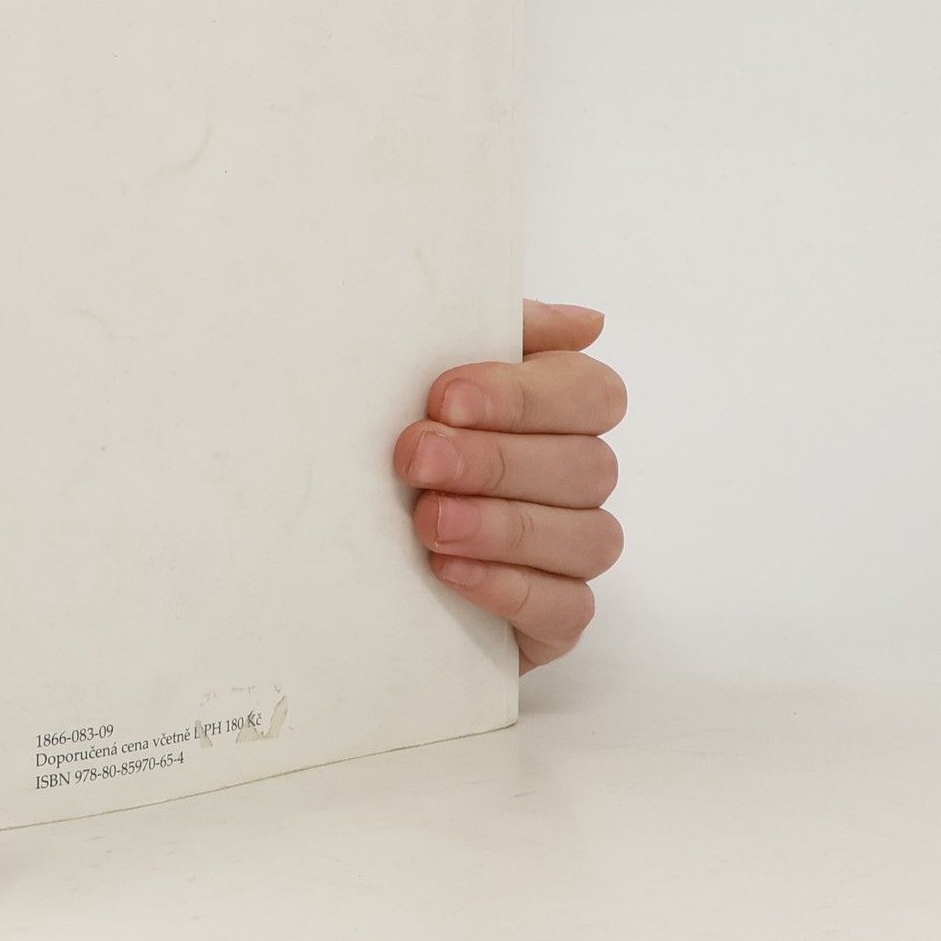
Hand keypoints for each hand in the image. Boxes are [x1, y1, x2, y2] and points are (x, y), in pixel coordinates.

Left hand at [393, 301, 624, 670]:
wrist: (349, 528)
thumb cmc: (408, 427)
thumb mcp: (431, 365)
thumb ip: (498, 329)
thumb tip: (588, 322)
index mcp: (565, 406)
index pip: (591, 392)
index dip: (523, 396)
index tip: (445, 399)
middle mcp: (581, 476)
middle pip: (586, 466)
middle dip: (495, 461)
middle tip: (416, 458)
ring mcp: (575, 549)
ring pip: (586, 538)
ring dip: (502, 527)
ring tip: (428, 522)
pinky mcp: (557, 617)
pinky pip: (567, 608)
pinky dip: (509, 588)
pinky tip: (451, 571)